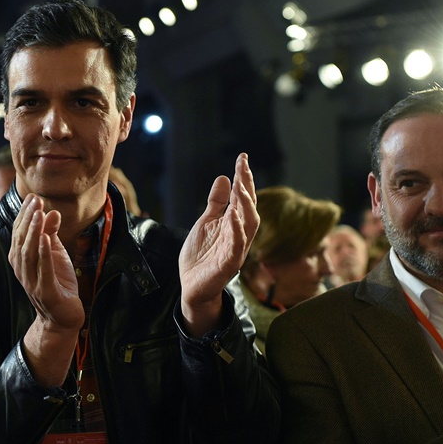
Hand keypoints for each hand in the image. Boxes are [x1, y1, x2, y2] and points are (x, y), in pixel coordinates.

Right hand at [9, 194, 83, 385]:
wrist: (63, 316)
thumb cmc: (58, 282)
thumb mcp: (55, 253)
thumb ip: (52, 233)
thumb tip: (52, 211)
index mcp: (21, 259)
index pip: (19, 233)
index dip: (24, 215)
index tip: (32, 197)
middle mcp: (22, 270)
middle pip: (21, 241)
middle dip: (28, 219)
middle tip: (36, 201)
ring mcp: (32, 282)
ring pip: (29, 254)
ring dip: (34, 233)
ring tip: (39, 214)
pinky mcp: (45, 292)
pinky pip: (43, 271)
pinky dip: (44, 254)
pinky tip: (47, 238)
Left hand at [179, 153, 258, 336]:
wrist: (192, 285)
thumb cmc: (201, 255)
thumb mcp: (206, 222)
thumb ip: (216, 203)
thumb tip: (223, 177)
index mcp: (234, 224)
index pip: (242, 198)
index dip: (244, 178)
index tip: (242, 157)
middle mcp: (239, 235)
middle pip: (249, 208)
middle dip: (247, 187)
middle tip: (243, 167)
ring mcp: (235, 250)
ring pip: (248, 226)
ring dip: (245, 207)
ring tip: (240, 188)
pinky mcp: (228, 265)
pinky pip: (236, 248)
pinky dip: (237, 232)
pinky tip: (233, 217)